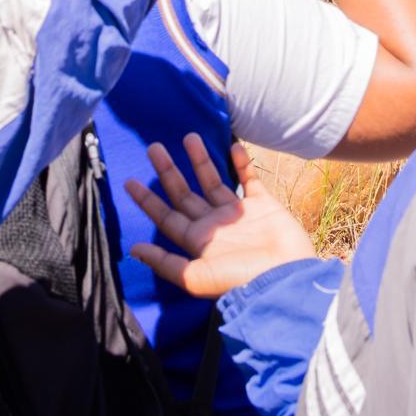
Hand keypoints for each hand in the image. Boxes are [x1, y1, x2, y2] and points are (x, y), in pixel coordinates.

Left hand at [126, 134, 314, 298]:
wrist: (286, 277)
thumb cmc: (240, 278)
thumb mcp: (196, 277)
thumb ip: (166, 263)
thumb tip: (134, 250)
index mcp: (198, 242)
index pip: (166, 217)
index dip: (147, 200)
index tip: (129, 181)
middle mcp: (214, 226)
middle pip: (185, 194)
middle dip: (168, 171)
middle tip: (153, 147)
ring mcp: (238, 215)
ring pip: (213, 181)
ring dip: (200, 160)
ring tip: (188, 136)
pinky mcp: (263, 206)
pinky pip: (250, 179)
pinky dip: (242, 162)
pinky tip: (233, 145)